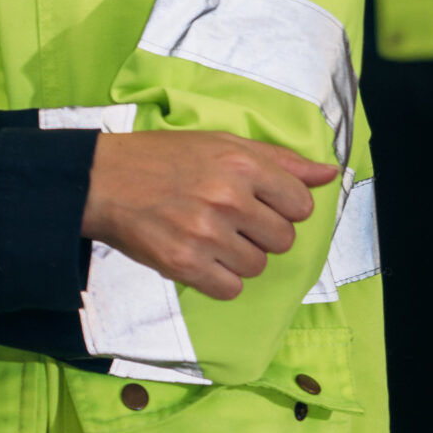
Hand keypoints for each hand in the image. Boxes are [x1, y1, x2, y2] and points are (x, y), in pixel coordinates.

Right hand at [82, 131, 338, 300]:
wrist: (104, 180)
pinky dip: (220, 278)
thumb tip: (329, 174)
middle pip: (283, 239)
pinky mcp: (185, 265)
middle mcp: (228, 199)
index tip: (262, 203)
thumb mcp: (223, 143)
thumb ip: (280, 161)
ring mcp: (207, 235)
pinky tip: (201, 256)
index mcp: (242, 164)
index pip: (301, 204)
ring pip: (257, 265)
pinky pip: (231, 289)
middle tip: (233, 219)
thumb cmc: (164, 158)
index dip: (284, 206)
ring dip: (240, 256)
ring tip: (211, 234)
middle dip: (263, 232)